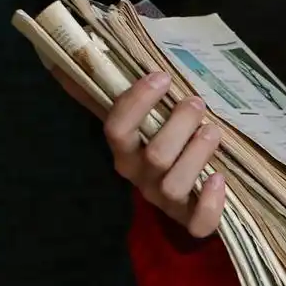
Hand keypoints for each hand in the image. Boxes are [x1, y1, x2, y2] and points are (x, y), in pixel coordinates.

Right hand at [100, 71, 230, 237]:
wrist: (182, 193)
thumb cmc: (166, 141)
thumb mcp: (145, 120)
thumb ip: (122, 95)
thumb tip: (65, 62)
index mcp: (125, 151)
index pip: (117, 129)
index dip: (136, 103)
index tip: (161, 77)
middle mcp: (140, 177)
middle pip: (154, 155)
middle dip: (178, 125)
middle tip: (197, 102)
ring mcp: (164, 200)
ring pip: (174, 183)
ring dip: (197, 154)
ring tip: (213, 129)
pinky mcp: (189, 220)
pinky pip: (197, 223)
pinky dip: (210, 204)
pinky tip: (220, 178)